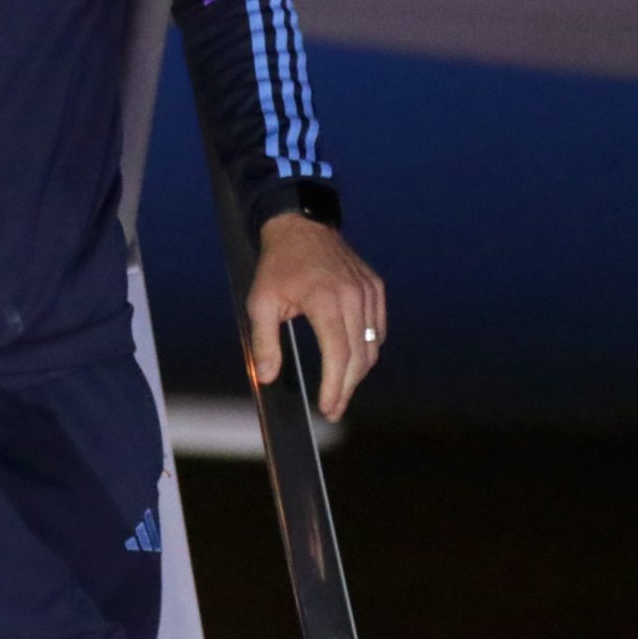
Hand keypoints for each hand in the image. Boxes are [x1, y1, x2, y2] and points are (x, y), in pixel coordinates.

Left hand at [247, 214, 387, 422]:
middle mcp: (354, 296)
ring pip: (372, 344)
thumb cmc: (276, 267)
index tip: (328, 407)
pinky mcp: (374, 288)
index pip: (338, 354)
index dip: (335, 385)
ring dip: (358, 372)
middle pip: (359, 355)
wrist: (300, 227)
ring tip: (341, 391)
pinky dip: (368, 348)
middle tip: (334, 410)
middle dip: (347, 387)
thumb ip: (264, 343)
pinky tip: (353, 363)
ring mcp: (368, 291)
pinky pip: (377, 327)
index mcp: (326, 301)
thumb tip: (267, 378)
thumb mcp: (260, 304)